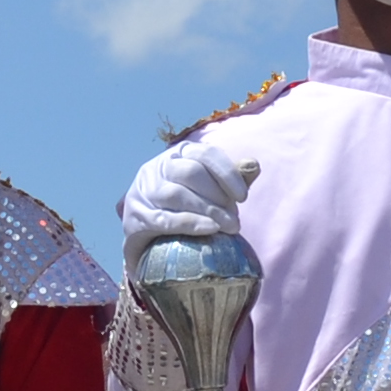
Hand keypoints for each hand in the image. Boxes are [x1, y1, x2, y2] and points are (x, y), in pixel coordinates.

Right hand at [117, 136, 257, 273]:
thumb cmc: (186, 207)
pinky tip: (209, 229)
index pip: (205, 154)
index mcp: (179, 154)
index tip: (244, 197)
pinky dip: (190, 223)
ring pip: (176, 194)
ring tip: (228, 228)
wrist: (148, 236)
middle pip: (190, 173)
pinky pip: (164, 219)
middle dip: (217, 197)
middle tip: (235, 221)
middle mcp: (158, 166)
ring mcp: (143, 191)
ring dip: (207, 211)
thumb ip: (232, 177)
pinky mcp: (136, 217)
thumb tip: (254, 164)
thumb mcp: (210, 189)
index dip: (227, 173)